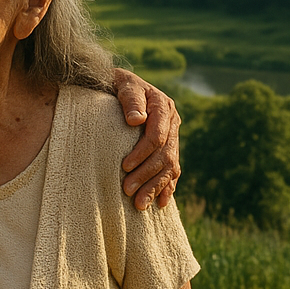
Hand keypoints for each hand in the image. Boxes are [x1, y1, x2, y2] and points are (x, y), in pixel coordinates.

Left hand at [111, 68, 181, 209]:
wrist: (120, 84)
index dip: (142, 152)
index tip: (124, 166)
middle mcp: (172, 122)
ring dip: (156, 186)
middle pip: (164, 154)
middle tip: (127, 190)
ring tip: (140, 204)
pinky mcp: (168, 147)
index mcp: (163, 106)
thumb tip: (137, 120)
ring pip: (170, 166)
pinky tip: (160, 202)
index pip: (157, 135)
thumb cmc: (117, 83)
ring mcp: (172, 136)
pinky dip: (167, 187)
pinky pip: (173, 170)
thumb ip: (130, 99)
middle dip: (147, 174)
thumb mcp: (122, 84)